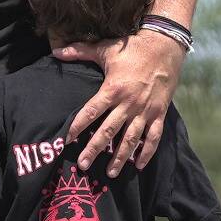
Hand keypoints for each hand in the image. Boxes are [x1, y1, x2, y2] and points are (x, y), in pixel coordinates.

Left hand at [56, 30, 186, 176]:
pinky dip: (147, 153)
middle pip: (108, 131)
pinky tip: (138, 166)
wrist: (165, 47)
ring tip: (110, 173)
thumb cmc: (133, 49)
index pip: (91, 112)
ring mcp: (145, 110)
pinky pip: (153, 137)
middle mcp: (128, 103)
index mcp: (113, 89)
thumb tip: (55, 51)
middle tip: (83, 165)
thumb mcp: (105, 49)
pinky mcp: (159, 113)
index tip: (66, 140)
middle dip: (94, 149)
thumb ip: (79, 51)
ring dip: (120, 157)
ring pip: (131, 139)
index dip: (78, 126)